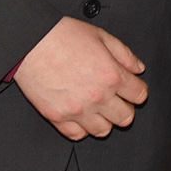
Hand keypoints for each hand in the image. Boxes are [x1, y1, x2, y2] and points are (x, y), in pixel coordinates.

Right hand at [13, 16, 148, 139]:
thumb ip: (124, 54)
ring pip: (103, 130)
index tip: (132, 88)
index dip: (137, 90)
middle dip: (124, 107)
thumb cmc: (63, 36)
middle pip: (126, 118)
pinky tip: (80, 114)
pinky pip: (77, 135)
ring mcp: (77, 110)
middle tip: (116, 99)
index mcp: (111, 75)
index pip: (139, 95)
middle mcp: (97, 97)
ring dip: (104, 120)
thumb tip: (138, 68)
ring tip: (98, 108)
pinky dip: (81, 127)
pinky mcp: (58, 117)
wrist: (31, 41)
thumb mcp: (101, 36)